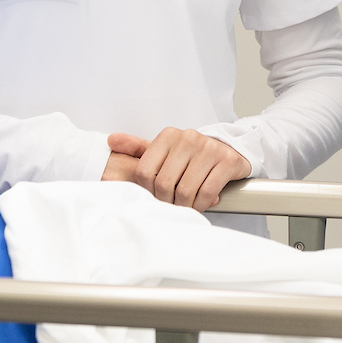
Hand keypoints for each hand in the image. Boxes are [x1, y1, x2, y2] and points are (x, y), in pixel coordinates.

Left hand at [109, 127, 250, 210]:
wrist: (229, 149)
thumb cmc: (191, 155)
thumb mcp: (164, 150)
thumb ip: (138, 148)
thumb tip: (111, 141)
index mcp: (168, 135)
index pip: (145, 171)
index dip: (148, 191)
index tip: (155, 197)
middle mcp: (188, 138)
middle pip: (165, 183)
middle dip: (166, 201)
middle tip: (171, 206)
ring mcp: (209, 148)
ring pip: (186, 190)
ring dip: (184, 206)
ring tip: (185, 207)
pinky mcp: (227, 161)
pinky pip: (207, 192)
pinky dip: (201, 204)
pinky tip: (200, 205)